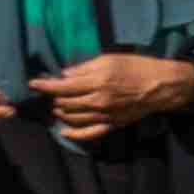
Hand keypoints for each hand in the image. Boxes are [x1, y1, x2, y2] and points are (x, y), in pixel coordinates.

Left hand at [32, 53, 193, 138]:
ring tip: (56, 105)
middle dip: (52, 98)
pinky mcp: (111, 125)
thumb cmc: (136, 67)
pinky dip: (74, 134)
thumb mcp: (109, 59)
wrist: (160, 86)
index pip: (63, 86)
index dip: (45, 85)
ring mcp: (104, 116)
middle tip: (48, 93)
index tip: (33, 83)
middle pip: (65, 103)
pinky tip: (64, 131)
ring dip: (60, 112)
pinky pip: (89, 134)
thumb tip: (65, 74)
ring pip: (73, 118)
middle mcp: (98, 101)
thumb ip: (85, 67)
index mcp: (97, 82)